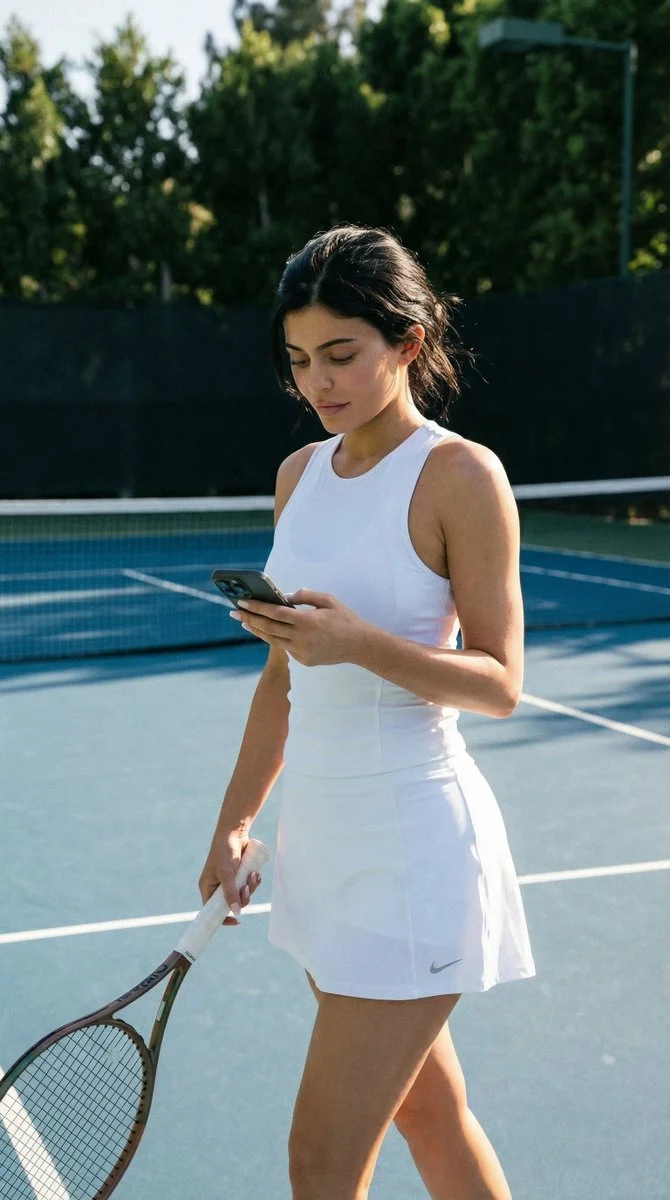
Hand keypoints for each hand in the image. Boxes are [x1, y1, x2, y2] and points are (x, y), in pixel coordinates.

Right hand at [199, 832, 262, 925]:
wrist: (235, 832)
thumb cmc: (225, 851)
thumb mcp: (227, 874)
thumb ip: (231, 893)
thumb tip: (236, 912)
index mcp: (208, 887)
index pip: (212, 910)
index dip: (222, 918)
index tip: (236, 921)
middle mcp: (218, 886)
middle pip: (232, 903)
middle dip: (243, 897)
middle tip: (247, 888)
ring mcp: (230, 880)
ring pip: (243, 894)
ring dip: (251, 887)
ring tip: (254, 875)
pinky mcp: (240, 874)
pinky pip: (248, 885)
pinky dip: (254, 881)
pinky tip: (257, 873)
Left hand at [230, 588, 368, 665]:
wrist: (359, 646)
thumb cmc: (344, 619)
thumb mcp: (328, 600)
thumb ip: (305, 595)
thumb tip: (285, 596)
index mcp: (306, 620)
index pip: (274, 612)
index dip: (256, 607)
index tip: (242, 602)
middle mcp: (301, 638)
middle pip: (268, 627)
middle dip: (249, 619)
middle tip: (235, 612)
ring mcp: (301, 651)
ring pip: (273, 640)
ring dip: (257, 630)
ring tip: (245, 623)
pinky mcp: (303, 661)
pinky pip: (286, 648)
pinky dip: (277, 639)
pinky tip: (268, 631)